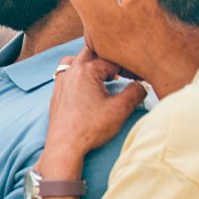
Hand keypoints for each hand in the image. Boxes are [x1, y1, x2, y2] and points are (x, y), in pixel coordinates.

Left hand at [43, 47, 146, 169]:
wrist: (65, 146)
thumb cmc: (90, 127)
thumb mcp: (120, 109)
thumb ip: (136, 92)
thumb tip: (142, 84)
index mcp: (85, 70)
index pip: (111, 59)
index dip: (126, 66)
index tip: (136, 74)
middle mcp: (70, 72)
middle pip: (89, 53)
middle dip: (106, 58)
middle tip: (120, 71)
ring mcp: (60, 83)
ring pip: (73, 61)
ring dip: (88, 63)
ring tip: (102, 75)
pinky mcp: (56, 94)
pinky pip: (66, 75)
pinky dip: (78, 75)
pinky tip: (87, 87)